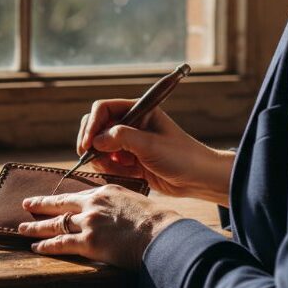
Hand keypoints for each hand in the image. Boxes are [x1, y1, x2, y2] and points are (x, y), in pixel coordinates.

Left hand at [17, 184, 183, 269]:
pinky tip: (35, 247)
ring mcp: (89, 222)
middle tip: (26, 203)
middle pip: (60, 204)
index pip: (77, 194)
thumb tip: (118, 216)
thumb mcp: (136, 203)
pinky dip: (45, 245)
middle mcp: (93, 204)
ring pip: (55, 223)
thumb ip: (120, 206)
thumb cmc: (158, 223)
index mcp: (106, 192)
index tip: (53, 198)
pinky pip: (60, 244)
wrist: (162, 235)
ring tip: (22, 228)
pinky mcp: (88, 242)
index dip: (62, 198)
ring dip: (36, 226)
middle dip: (41, 204)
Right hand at [77, 99, 233, 203]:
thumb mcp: (150, 145)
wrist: (199, 179)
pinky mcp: (129, 159)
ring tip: (118, 168)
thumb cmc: (181, 156)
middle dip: (91, 142)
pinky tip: (126, 174)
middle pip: (96, 126)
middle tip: (90, 158)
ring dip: (101, 158)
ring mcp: (129, 142)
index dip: (92, 124)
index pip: (103, 108)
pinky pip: (108, 162)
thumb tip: (95, 141)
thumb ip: (121, 138)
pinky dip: (110, 169)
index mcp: (139, 110)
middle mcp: (131, 123)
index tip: (88, 144)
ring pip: (99, 146)